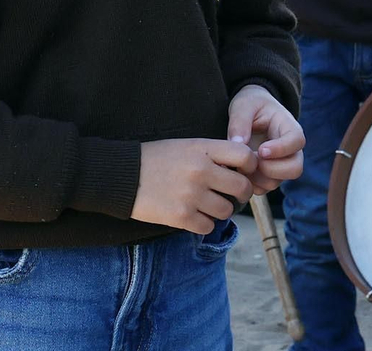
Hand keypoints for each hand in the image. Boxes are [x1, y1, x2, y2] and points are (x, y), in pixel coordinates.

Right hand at [132, 138, 257, 233]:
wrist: (122, 175)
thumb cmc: (155, 159)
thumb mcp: (185, 146)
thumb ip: (212, 154)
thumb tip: (240, 169)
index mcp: (202, 149)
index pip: (245, 156)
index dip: (250, 166)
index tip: (243, 172)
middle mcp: (201, 171)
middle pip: (242, 187)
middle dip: (240, 194)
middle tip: (232, 195)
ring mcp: (192, 195)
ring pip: (226, 210)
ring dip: (220, 210)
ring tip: (207, 204)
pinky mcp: (181, 216)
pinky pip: (208, 226)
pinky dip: (203, 223)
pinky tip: (193, 215)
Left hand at [226, 84, 305, 194]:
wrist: (249, 113)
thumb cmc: (250, 105)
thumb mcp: (243, 105)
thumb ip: (240, 122)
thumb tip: (237, 144)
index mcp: (289, 127)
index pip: (296, 141)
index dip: (281, 149)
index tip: (261, 150)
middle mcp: (290, 150)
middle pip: (295, 168)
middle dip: (271, 169)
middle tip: (252, 160)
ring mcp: (281, 165)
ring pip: (278, 181)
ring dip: (257, 178)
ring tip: (241, 164)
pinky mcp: (269, 175)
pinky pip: (264, 188)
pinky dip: (251, 184)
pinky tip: (239, 171)